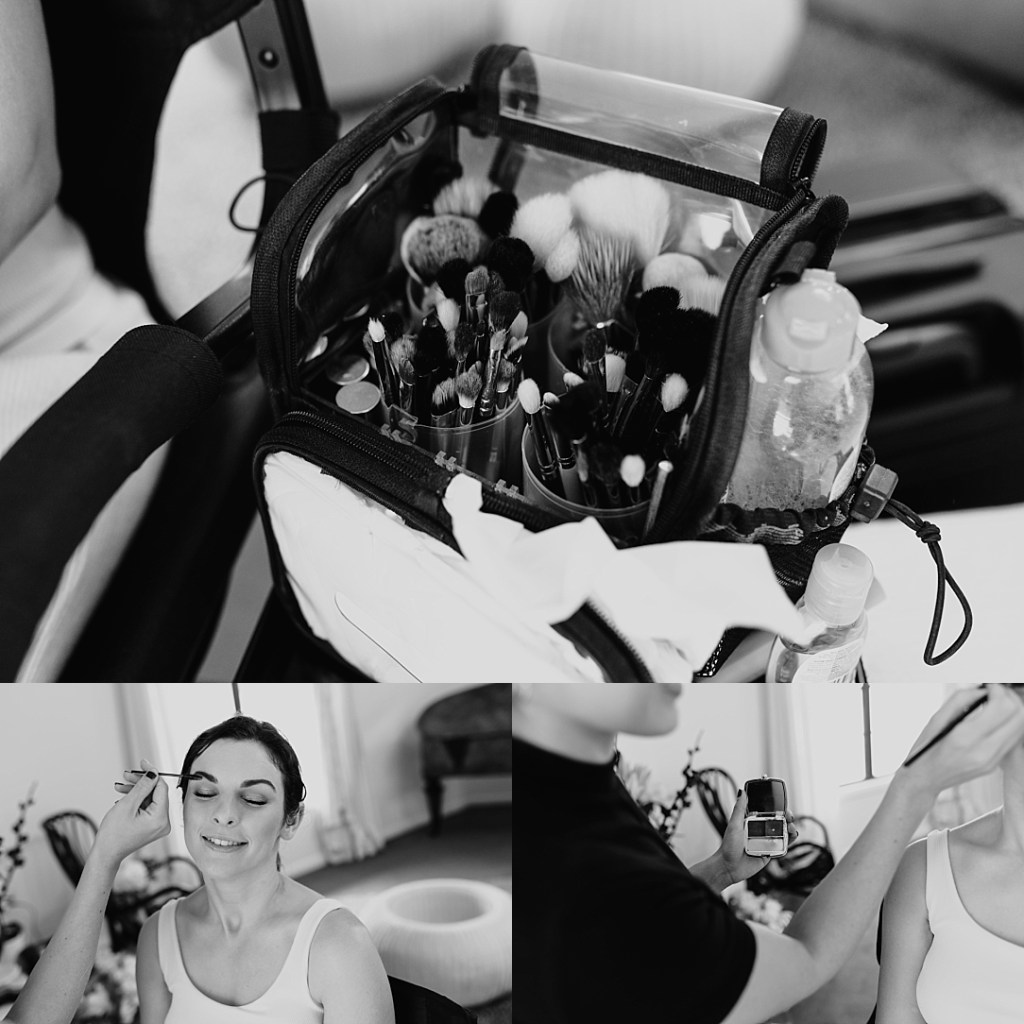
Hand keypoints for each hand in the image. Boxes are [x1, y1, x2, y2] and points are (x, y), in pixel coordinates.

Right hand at [92, 758, 170, 867]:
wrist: (105, 854)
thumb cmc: (113, 835)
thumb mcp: (127, 805)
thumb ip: (142, 786)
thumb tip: (153, 772)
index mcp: (161, 818)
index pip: (162, 788)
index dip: (152, 774)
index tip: (142, 764)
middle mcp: (164, 823)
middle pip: (156, 793)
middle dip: (141, 782)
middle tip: (127, 775)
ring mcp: (158, 825)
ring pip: (150, 799)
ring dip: (136, 790)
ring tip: (120, 786)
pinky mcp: (152, 826)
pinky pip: (148, 807)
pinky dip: (137, 800)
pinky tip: (124, 796)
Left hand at [717, 789, 798, 885]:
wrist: (729, 867)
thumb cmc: (728, 846)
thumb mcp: (734, 824)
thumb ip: (740, 809)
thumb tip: (742, 792)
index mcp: (752, 822)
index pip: (767, 812)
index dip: (777, 809)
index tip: (783, 806)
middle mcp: (760, 831)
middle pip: (777, 822)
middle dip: (786, 818)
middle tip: (789, 817)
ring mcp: (766, 842)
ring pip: (782, 833)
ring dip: (789, 828)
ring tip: (792, 827)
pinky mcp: (769, 853)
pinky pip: (782, 846)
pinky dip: (789, 841)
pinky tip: (792, 837)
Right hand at [901, 685, 1023, 793]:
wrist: (925, 778)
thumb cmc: (926, 748)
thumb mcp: (937, 718)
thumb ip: (961, 700)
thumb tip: (982, 689)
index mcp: (965, 737)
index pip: (1001, 707)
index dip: (998, 690)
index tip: (990, 685)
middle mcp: (983, 751)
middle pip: (1017, 716)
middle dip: (1009, 698)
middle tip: (995, 692)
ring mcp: (992, 760)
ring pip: (1020, 727)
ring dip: (1012, 710)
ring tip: (996, 703)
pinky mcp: (995, 764)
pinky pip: (1013, 739)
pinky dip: (1008, 724)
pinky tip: (995, 719)